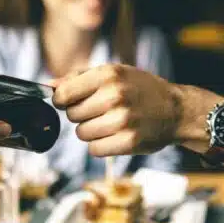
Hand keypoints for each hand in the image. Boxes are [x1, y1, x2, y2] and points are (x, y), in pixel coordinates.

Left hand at [52, 64, 180, 155]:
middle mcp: (115, 96)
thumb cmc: (140, 89)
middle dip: (81, 114)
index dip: (62, 100)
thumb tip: (48, 86)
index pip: (63, 94)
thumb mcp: (113, 73)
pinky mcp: (129, 142)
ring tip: (110, 122)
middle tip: (101, 110)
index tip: (69, 101)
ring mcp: (123, 120)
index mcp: (108, 75)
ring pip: (82, 133)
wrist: (175, 110)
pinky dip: (101, 145)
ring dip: (91, 131)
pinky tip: (116, 135)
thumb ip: (79, 77)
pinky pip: (95, 149)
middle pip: (72, 115)